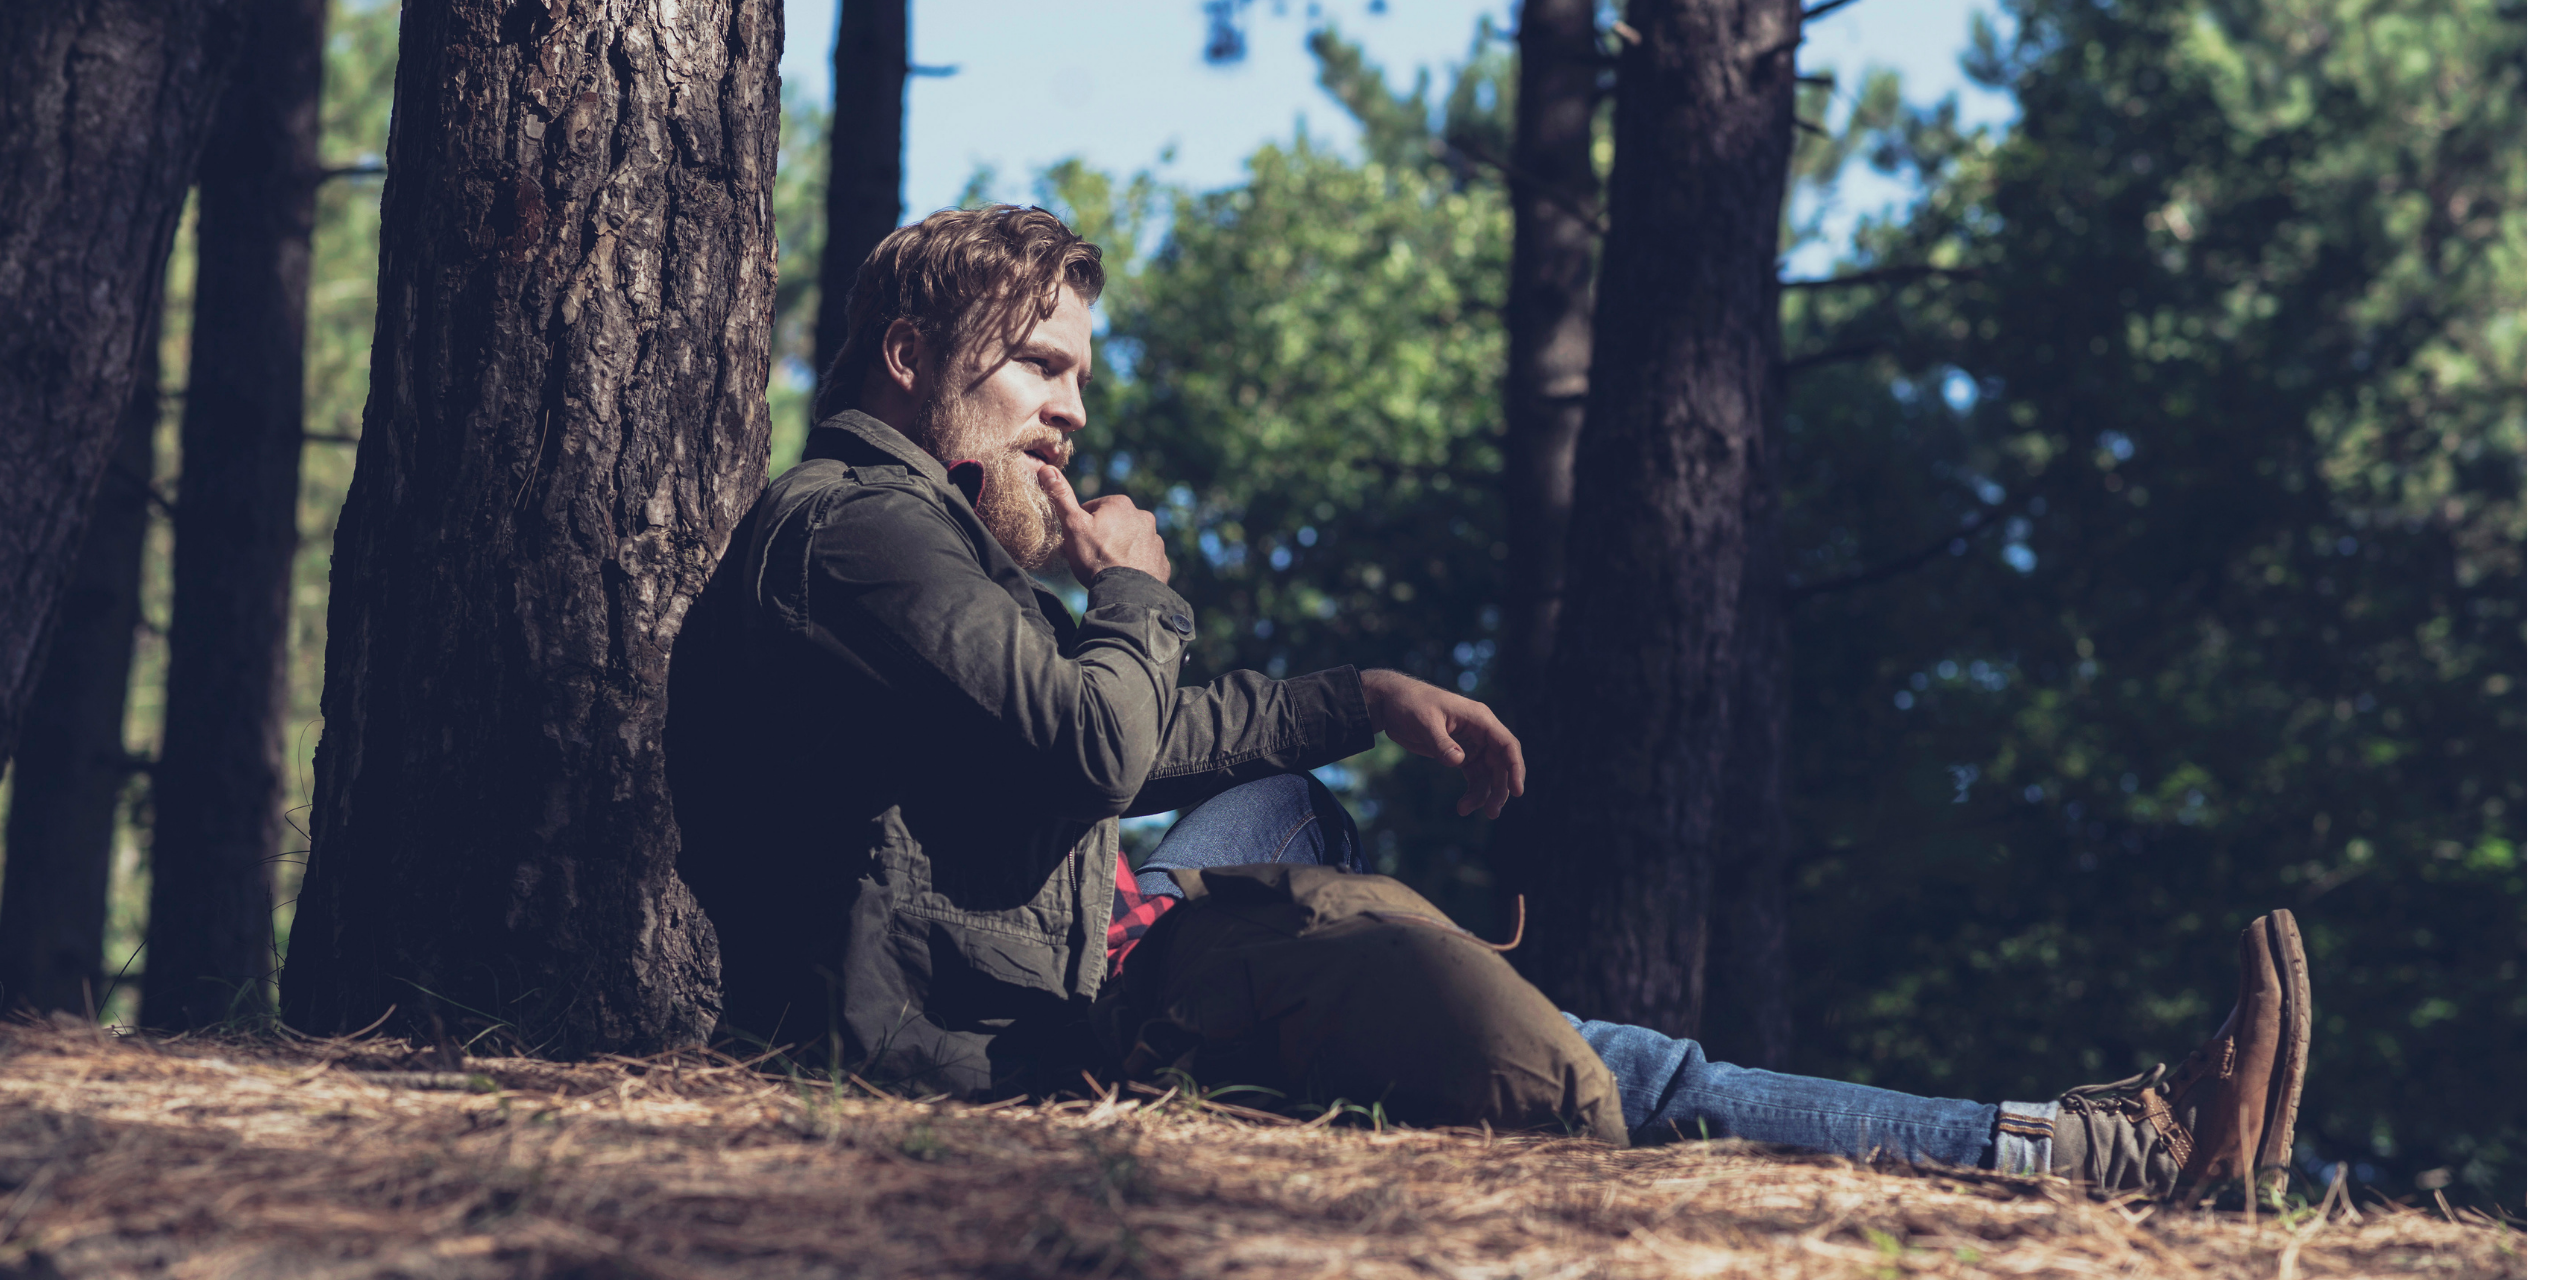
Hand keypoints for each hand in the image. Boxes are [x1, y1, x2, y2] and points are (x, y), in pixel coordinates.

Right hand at [1040, 464, 1172, 585]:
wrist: (1126, 592)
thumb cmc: (1096, 557)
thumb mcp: (1072, 525)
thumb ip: (1061, 497)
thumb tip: (1047, 468)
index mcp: (1120, 504)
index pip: (1093, 509)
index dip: (1081, 525)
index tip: (1077, 541)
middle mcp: (1143, 517)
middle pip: (1114, 524)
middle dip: (1103, 536)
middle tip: (1091, 556)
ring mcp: (1156, 540)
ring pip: (1131, 541)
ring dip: (1120, 549)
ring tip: (1108, 568)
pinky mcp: (1162, 561)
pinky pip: (1145, 559)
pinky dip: (1135, 565)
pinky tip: (1124, 577)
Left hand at [1359, 669, 1525, 818]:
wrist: (1391, 703)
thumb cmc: (1410, 704)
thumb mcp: (1424, 722)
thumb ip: (1441, 743)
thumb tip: (1458, 762)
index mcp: (1479, 719)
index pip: (1507, 744)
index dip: (1515, 767)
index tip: (1517, 791)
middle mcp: (1480, 732)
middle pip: (1501, 764)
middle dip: (1500, 788)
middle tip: (1491, 811)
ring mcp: (1471, 744)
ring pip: (1488, 774)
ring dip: (1484, 795)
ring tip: (1465, 810)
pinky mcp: (1459, 754)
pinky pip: (1474, 777)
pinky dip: (1472, 792)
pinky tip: (1463, 806)